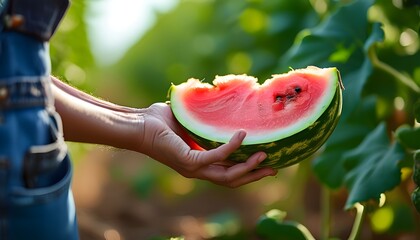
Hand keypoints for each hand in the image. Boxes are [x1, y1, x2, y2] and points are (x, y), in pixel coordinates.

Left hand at [138, 103, 276, 187]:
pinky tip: (242, 136)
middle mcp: (197, 169)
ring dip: (247, 167)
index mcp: (199, 162)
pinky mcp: (188, 160)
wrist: (138, 124)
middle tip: (274, 168)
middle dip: (253, 175)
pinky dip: (231, 148)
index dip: (247, 171)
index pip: (227, 172)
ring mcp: (192, 167)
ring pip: (227, 175)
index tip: (266, 162)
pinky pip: (216, 157)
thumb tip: (219, 99)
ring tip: (265, 155)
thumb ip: (205, 117)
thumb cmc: (159, 120)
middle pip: (231, 180)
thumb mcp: (190, 119)